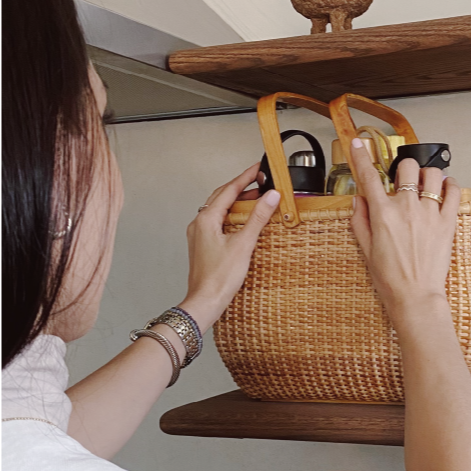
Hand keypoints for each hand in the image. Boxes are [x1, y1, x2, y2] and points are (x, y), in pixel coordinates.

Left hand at [179, 163, 279, 332]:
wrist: (205, 302)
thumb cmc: (218, 279)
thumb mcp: (244, 244)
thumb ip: (258, 218)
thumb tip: (270, 197)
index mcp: (206, 219)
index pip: (229, 190)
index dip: (245, 177)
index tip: (258, 168)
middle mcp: (199, 224)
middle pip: (222, 197)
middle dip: (242, 187)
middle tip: (260, 180)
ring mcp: (200, 235)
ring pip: (220, 210)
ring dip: (237, 202)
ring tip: (256, 198)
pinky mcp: (204, 246)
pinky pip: (219, 222)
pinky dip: (233, 216)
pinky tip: (244, 221)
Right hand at [349, 139, 459, 331]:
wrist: (415, 297)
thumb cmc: (391, 278)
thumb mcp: (365, 249)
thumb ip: (360, 221)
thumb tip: (358, 200)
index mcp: (382, 214)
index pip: (368, 176)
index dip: (361, 156)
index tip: (358, 143)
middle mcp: (406, 208)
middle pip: (406, 167)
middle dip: (402, 169)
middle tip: (402, 180)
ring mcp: (429, 213)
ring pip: (432, 174)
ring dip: (426, 174)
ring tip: (424, 183)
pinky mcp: (447, 222)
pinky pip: (454, 192)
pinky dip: (449, 184)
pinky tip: (444, 187)